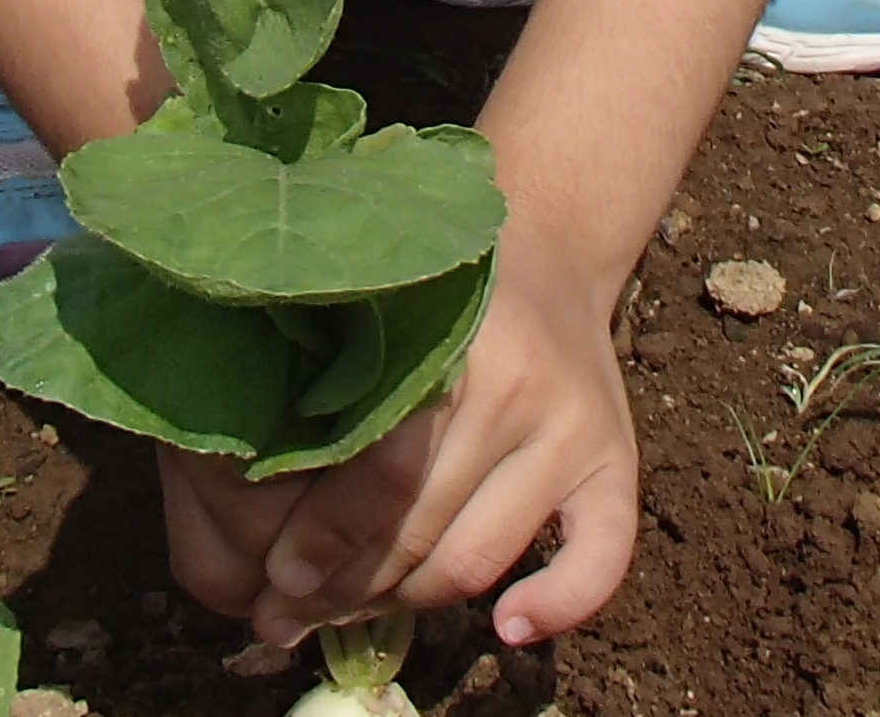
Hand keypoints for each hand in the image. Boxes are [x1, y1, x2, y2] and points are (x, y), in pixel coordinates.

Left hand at [215, 246, 641, 649]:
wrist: (551, 248)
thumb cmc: (438, 298)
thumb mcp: (382, 320)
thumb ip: (335, 399)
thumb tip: (262, 525)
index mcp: (451, 346)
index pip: (378, 475)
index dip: (320, 540)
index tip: (273, 579)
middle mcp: (519, 387)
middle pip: (422, 528)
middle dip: (346, 586)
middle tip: (289, 615)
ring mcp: (575, 429)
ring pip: (481, 556)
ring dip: (410, 604)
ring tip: (350, 617)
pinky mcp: (618, 463)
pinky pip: (601, 560)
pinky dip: (559, 606)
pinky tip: (509, 630)